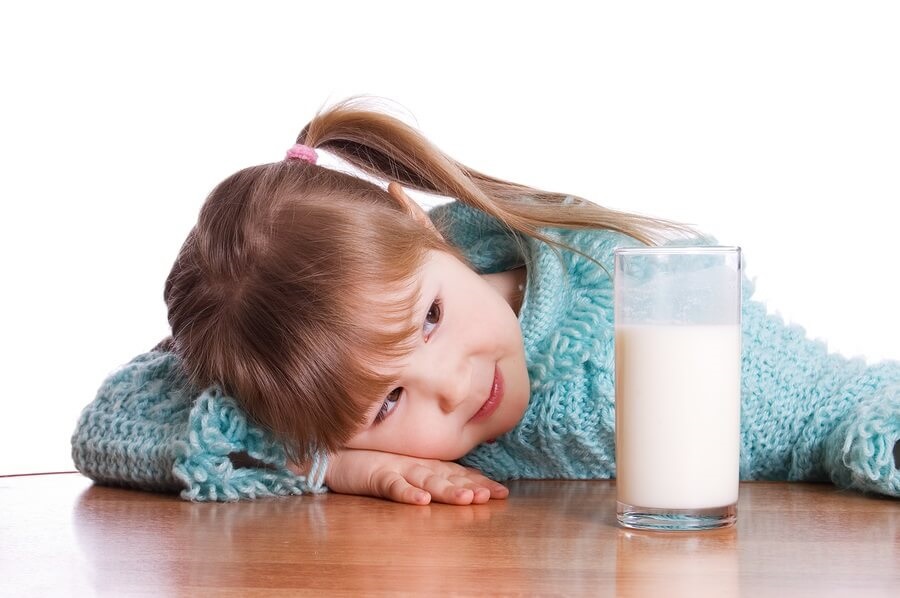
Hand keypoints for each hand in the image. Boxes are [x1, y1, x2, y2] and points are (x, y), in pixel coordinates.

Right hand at [322, 449, 508, 504]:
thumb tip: (462, 487)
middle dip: (471, 487)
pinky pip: (393, 485)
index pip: (458, 474)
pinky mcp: (376, 475)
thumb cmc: (374, 462)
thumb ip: (430, 475)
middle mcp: (417, 465)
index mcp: (426, 465)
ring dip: (447, 490)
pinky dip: (407, 493)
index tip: (502, 493)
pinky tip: (421, 500)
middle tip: (491, 496)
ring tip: (466, 499)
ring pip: (426, 480)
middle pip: (449, 477)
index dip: (480, 482)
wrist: (336, 453)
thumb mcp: (407, 469)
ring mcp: (397, 468)